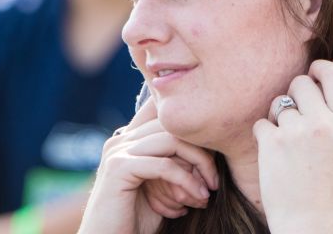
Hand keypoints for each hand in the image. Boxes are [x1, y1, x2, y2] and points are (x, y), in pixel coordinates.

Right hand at [80, 99, 218, 233]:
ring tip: (209, 189)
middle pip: (173, 126)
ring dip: (198, 165)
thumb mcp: (159, 185)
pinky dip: (186, 181)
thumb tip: (209, 148)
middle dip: (201, 151)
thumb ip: (173, 161)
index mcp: (129, 139)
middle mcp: (121, 139)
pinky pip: (164, 165)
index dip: (191, 128)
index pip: (163, 114)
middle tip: (214, 179)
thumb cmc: (136, 219)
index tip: (214, 151)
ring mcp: (117, 150)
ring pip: (172, 141)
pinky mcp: (119, 167)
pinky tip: (198, 196)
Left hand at [253, 60, 332, 233]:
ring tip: (287, 146)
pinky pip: (261, 123)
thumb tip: (315, 84)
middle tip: (294, 117)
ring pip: (278, 104)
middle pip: (300, 83)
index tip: (312, 71)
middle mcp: (324, 123)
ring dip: (277, 119)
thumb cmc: (330, 189)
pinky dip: (264, 137)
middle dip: (294, 95)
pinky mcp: (272, 142)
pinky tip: (275, 157)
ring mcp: (297, 132)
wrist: (312, 225)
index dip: (320, 68)